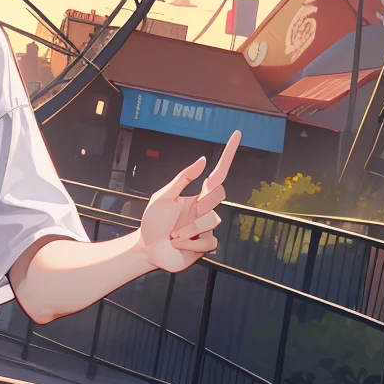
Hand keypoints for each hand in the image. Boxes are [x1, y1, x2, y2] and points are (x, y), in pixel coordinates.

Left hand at [140, 133, 238, 273]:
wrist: (148, 249)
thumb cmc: (153, 222)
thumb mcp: (164, 196)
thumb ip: (183, 178)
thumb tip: (203, 159)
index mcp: (196, 197)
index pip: (217, 174)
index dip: (227, 155)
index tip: (236, 134)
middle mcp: (205, 210)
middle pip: (218, 195)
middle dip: (201, 204)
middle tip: (177, 220)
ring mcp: (208, 227)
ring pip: (211, 220)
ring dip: (187, 229)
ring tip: (173, 235)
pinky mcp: (208, 244)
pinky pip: (209, 241)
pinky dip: (191, 243)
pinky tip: (179, 245)